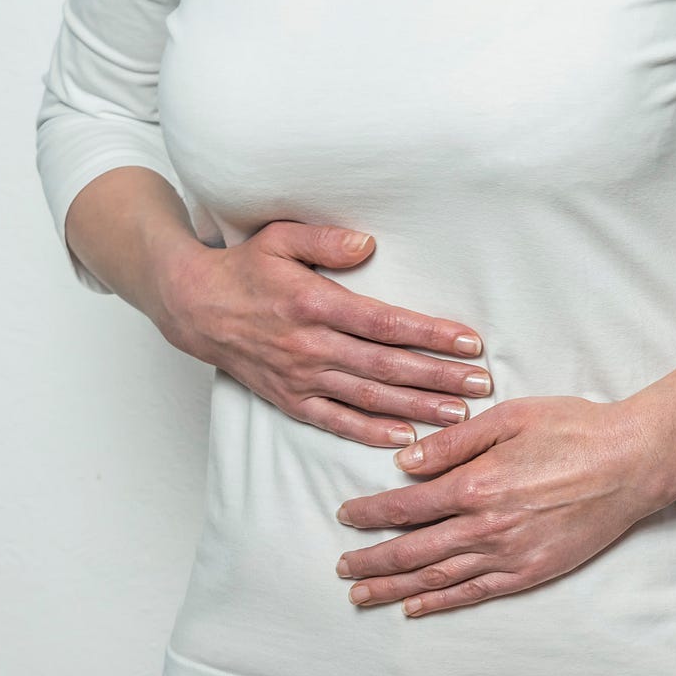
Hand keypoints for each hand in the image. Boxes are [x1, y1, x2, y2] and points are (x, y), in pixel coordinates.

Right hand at [152, 220, 494, 447]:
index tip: (469, 343)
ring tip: (459, 414)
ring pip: (369, 397)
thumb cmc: (244, 269)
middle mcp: (310, 345)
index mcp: (314, 304)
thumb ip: (325, 241)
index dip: (430, 335)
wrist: (194, 307)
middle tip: (481, 384)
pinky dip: (370, 432)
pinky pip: (336, 421)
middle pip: (387, 366)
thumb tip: (368, 246)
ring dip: (416, 408)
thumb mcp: (279, 238)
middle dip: (438, 377)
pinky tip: (404, 437)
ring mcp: (300, 377)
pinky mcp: (290, 399)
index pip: (386, 323)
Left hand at [333, 394, 675, 615]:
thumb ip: (453, 443)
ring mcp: (508, 555)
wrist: (633, 463)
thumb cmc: (573, 429)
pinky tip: (415, 607)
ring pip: (436, 578)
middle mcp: (485, 527)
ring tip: (362, 595)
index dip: (369, 514)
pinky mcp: (530, 572)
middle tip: (341, 567)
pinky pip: (474, 592)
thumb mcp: (508, 417)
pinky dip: (440, 602)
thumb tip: (405, 464)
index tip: (345, 516)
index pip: (405, 506)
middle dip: (371, 560)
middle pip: (411, 551)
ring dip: (394, 588)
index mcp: (475, 484)